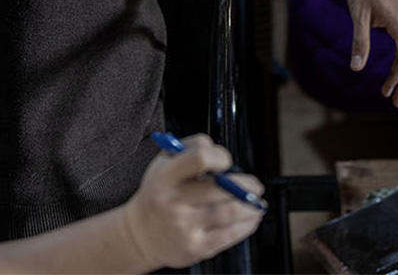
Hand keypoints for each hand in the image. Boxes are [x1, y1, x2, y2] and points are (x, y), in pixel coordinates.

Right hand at [122, 134, 263, 269]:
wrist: (141, 233)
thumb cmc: (158, 192)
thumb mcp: (163, 162)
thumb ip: (189, 149)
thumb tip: (218, 152)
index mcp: (166, 176)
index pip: (199, 159)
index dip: (220, 156)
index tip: (226, 160)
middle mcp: (175, 201)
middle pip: (220, 189)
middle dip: (245, 185)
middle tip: (254, 184)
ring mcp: (186, 226)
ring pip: (229, 212)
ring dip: (250, 206)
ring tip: (256, 201)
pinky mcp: (196, 247)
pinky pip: (229, 235)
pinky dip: (246, 225)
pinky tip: (251, 218)